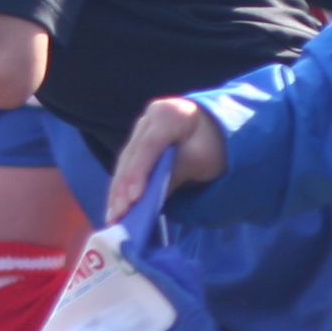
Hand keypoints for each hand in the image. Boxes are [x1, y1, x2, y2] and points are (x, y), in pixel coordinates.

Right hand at [107, 97, 226, 219]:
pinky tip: (116, 207)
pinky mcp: (137, 143)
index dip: (139, 172)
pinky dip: (122, 187)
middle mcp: (149, 118)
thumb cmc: (213, 144)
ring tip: (114, 216)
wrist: (217, 131)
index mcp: (169, 114)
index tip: (133, 197)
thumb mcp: (201, 159)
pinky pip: (127, 166)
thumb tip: (150, 196)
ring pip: (124, 162)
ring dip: (117, 191)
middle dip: (123, 187)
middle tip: (119, 214)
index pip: (150, 145)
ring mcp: (140, 130)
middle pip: (132, 155)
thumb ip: (176, 173)